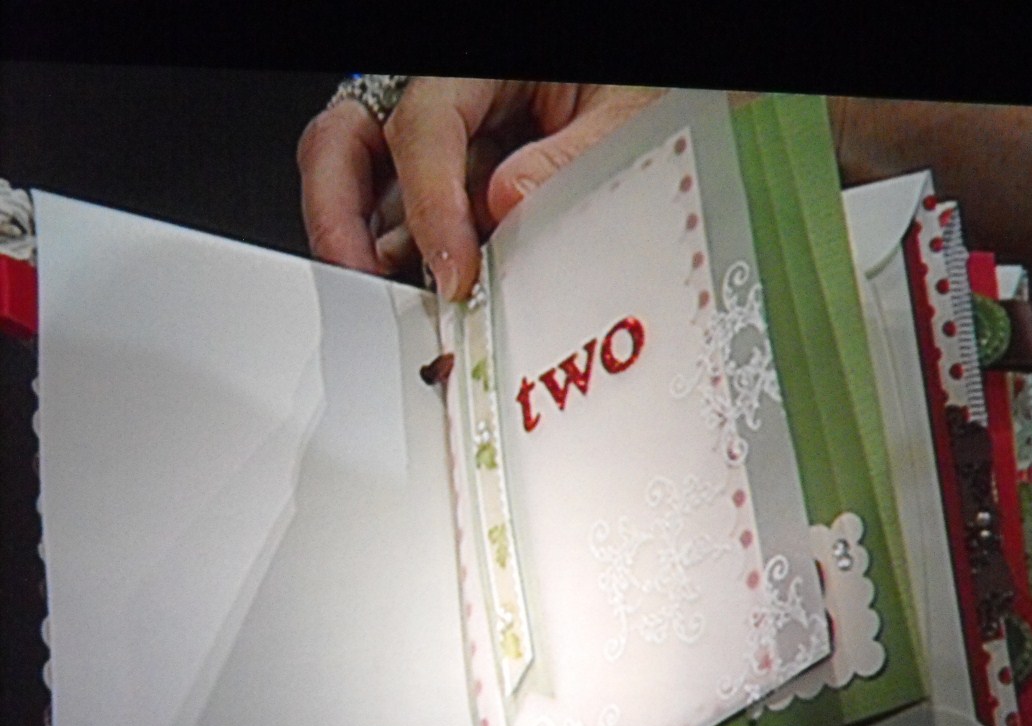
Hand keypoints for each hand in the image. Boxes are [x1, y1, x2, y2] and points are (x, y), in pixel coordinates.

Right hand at [298, 80, 662, 298]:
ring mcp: (441, 147)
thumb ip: (570, 155)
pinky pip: (410, 223)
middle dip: (340, 218)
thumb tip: (508, 202)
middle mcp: (443, 101)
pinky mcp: (451, 186)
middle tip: (365, 282)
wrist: (643, 97)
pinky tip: (439, 295)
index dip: (428, 202)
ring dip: (375, 250)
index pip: (423, 125)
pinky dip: (416, 263)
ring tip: (405, 304)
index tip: (452, 268)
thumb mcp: (618, 110)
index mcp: (474, 68)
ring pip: (367, 191)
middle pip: (346, 145)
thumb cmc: (627, 89)